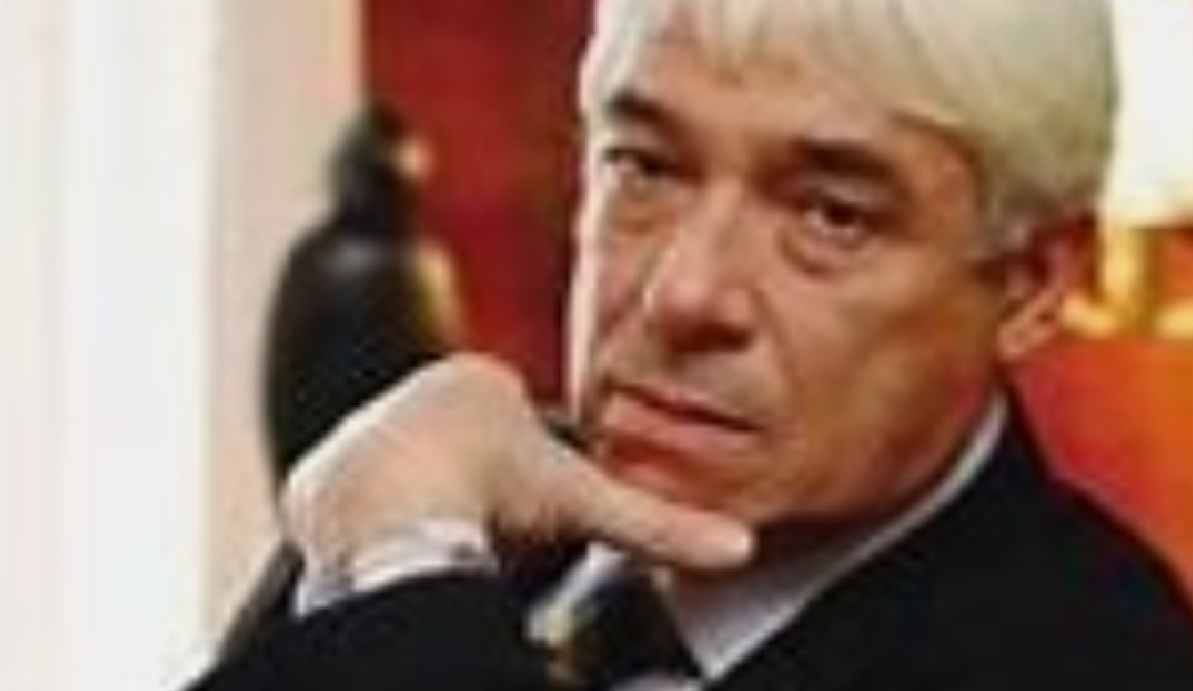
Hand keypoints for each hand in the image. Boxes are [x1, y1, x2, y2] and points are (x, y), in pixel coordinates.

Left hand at [283, 354, 751, 573]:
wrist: (389, 512)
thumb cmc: (488, 492)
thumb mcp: (583, 504)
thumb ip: (658, 525)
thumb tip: (738, 549)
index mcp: (479, 383)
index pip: (519, 427)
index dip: (531, 477)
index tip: (530, 508)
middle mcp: (414, 395)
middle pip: (464, 453)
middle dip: (477, 490)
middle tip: (489, 532)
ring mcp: (362, 431)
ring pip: (411, 479)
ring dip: (427, 510)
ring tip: (442, 544)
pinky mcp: (319, 477)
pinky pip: (357, 503)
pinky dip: (374, 529)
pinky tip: (393, 549)